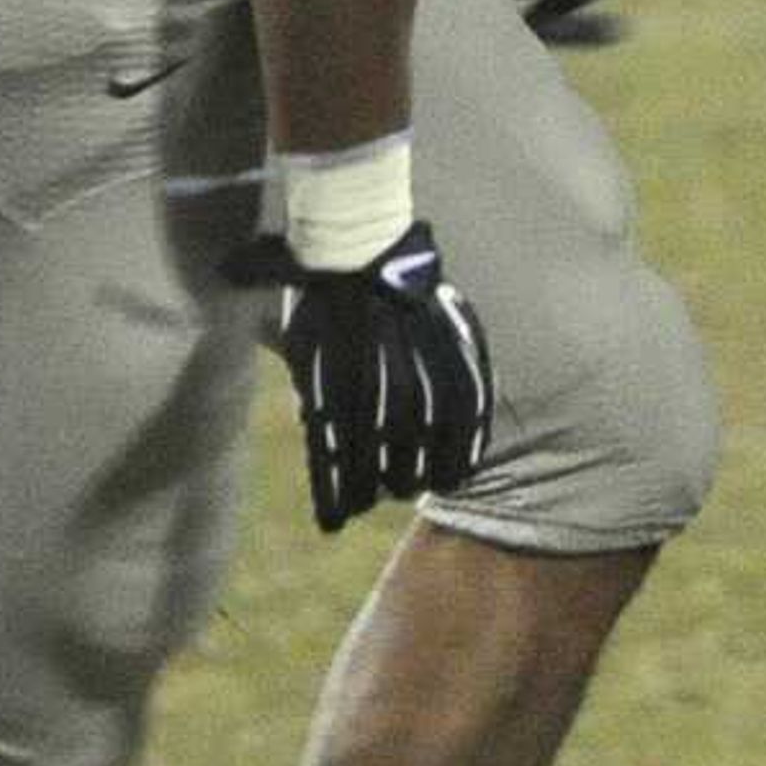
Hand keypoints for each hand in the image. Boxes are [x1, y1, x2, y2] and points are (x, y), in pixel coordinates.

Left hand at [228, 222, 494, 531]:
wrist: (354, 244)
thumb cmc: (316, 299)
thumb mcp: (298, 352)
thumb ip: (309, 396)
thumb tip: (318, 437)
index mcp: (332, 397)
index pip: (340, 468)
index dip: (340, 499)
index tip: (337, 521)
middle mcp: (378, 393)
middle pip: (385, 465)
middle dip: (381, 486)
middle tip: (381, 492)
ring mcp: (419, 375)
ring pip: (427, 446)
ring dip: (421, 473)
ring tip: (418, 485)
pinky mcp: (451, 358)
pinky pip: (466, 417)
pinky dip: (463, 448)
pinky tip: (458, 469)